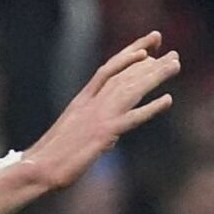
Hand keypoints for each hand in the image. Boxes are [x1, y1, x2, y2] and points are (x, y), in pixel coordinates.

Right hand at [22, 34, 180, 192]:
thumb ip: (91, 126)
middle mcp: (91, 103)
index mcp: (83, 99)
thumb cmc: (51, 156)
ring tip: (175, 64)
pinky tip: (168, 100)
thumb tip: (110, 132)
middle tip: (173, 52)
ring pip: (130, 89)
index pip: (110, 68)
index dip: (130, 54)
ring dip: (154, 76)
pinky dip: (150, 108)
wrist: (38, 168)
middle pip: (124, 75)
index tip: (149, 45)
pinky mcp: (102, 135)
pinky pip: (130, 118)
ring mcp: (97, 117)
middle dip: (150, 62)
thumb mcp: (73, 133)